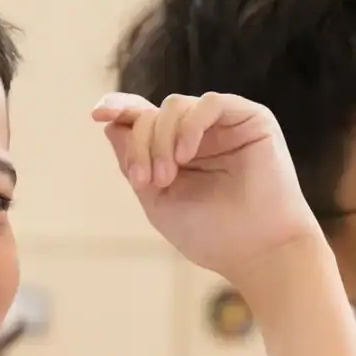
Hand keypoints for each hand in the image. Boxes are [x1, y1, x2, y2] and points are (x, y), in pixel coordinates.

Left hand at [93, 93, 318, 282]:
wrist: (258, 251)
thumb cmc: (211, 233)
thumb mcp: (158, 200)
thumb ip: (133, 163)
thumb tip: (110, 124)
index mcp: (175, 151)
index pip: (141, 117)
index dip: (118, 108)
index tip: (97, 115)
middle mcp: (198, 133)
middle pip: (150, 114)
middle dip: (140, 144)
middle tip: (147, 181)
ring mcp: (223, 125)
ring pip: (174, 106)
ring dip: (160, 140)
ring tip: (166, 177)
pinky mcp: (251, 119)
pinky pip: (209, 103)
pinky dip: (190, 125)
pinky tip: (186, 154)